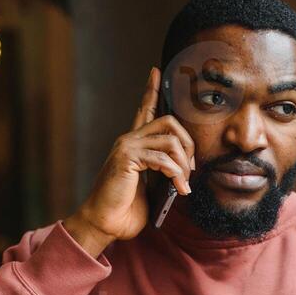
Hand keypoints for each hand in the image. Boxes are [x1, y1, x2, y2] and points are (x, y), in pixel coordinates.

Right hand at [65, 67, 195, 255]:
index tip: (156, 71)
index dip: (151, 90)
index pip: (145, 110)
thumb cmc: (126, 210)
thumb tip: (185, 170)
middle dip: (188, 143)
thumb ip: (164, 172)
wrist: (104, 223)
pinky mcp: (126, 158)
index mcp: (134, 145)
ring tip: (183, 185)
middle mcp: (129, 140)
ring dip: (184, 164)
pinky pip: (162, 156)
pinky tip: (176, 187)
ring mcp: (126, 147)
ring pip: (170, 139)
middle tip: (190, 169)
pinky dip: (175, 173)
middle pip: (169, 120)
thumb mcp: (151, 188)